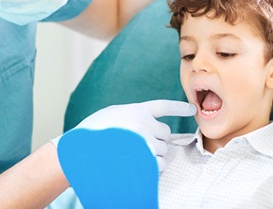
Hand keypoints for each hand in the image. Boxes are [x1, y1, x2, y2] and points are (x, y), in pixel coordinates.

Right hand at [73, 99, 195, 171]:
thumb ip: (132, 113)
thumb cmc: (94, 130)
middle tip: (141, 141)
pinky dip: (154, 166)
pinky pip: (160, 165)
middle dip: (158, 138)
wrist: (81, 150)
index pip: (164, 106)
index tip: (192, 109)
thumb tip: (147, 119)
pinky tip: (140, 163)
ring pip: (164, 150)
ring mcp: (145, 144)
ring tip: (135, 152)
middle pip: (166, 133)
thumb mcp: (113, 113)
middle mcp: (144, 125)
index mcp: (136, 110)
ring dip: (154, 152)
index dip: (179, 107)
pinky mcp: (144, 161)